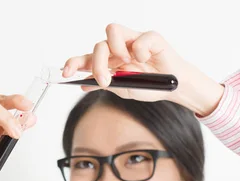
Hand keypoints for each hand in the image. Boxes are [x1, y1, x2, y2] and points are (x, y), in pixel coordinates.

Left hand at [62, 24, 223, 115]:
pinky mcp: (150, 38)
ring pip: (112, 32)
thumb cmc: (150, 85)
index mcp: (109, 61)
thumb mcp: (123, 89)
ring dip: (116, 50)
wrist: (174, 88)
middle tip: (106, 80)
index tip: (65, 74)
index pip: (86, 57)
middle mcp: (118, 48)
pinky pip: (138, 39)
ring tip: (128, 64)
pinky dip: (140, 52)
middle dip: (97, 64)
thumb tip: (82, 84)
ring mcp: (133, 41)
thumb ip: (105, 85)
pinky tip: (147, 61)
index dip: (73, 63)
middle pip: (97, 46)